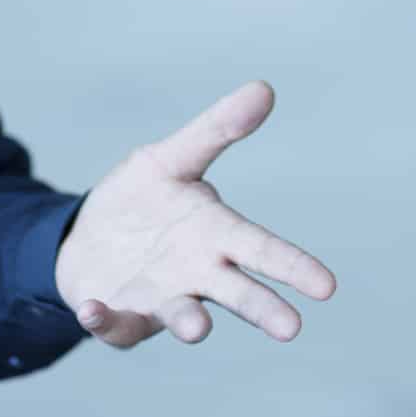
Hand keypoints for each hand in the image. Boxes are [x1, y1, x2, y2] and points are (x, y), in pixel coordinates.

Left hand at [55, 81, 336, 346]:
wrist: (88, 237)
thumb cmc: (144, 199)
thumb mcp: (173, 159)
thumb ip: (216, 130)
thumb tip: (265, 88)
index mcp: (217, 235)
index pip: (262, 249)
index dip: (293, 267)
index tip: (327, 287)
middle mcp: (198, 274)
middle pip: (237, 293)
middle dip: (262, 309)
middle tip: (291, 328)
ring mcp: (161, 299)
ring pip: (183, 316)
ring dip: (190, 322)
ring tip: (198, 328)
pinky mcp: (120, 317)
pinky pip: (115, 324)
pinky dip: (104, 321)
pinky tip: (90, 309)